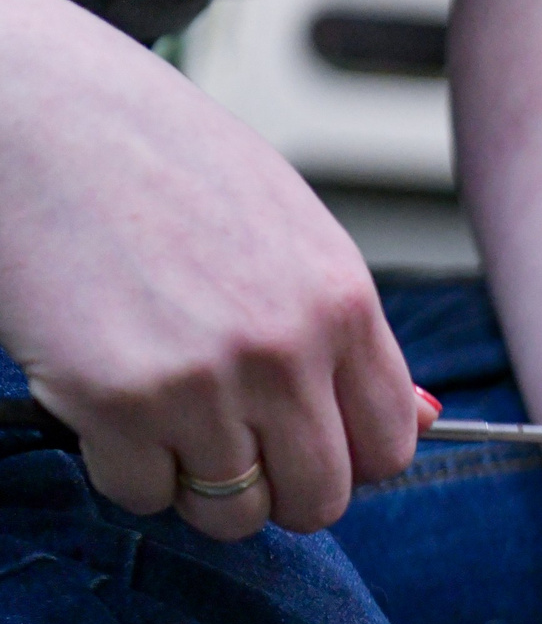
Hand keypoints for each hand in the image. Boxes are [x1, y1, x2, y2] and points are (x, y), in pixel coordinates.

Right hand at [0, 0, 420, 540]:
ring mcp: (204, 381)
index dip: (349, 460)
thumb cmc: (162, 164)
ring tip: (166, 415)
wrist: (38, 113)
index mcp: (344, 304)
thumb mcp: (288, 231)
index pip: (391, 446)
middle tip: (230, 443)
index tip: (308, 444)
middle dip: (278, 489)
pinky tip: (107, 396)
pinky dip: (123, 466)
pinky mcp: (116, 399)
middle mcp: (286, 351)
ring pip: (232, 511)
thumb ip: (346, 334)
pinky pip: (142, 492)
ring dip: (197, 482)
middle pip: (321, 499)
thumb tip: (422, 421)